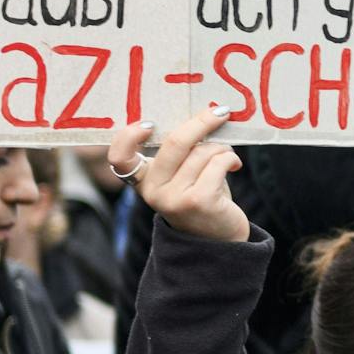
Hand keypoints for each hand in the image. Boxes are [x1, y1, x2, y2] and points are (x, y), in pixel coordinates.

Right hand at [106, 108, 248, 242]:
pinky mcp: (198, 201)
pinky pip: (218, 162)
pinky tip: (234, 165)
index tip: (148, 125)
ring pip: (202, 151)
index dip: (128, 136)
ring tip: (226, 156)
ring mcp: (174, 198)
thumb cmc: (200, 198)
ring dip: (221, 148)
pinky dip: (230, 158)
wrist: (219, 241)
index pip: (119, 159)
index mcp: (144, 181)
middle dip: (201, 122)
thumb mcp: (181, 176)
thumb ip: (180, 152)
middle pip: (174, 143)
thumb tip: (201, 113)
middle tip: (220, 112)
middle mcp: (154, 192)